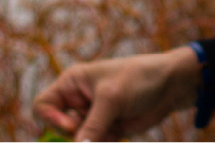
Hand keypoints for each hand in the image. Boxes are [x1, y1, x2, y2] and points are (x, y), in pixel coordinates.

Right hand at [32, 47, 200, 142]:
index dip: (51, 120)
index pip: (42, 106)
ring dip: (96, 140)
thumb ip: (91, 127)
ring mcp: (93, 117)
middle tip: (102, 129)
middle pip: (60, 129)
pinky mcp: (107, 130)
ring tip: (115, 130)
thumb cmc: (141, 78)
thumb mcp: (112, 99)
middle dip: (79, 134)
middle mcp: (79, 100)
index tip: (72, 124)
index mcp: (72, 82)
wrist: (172, 84)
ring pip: (79, 141)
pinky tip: (120, 134)